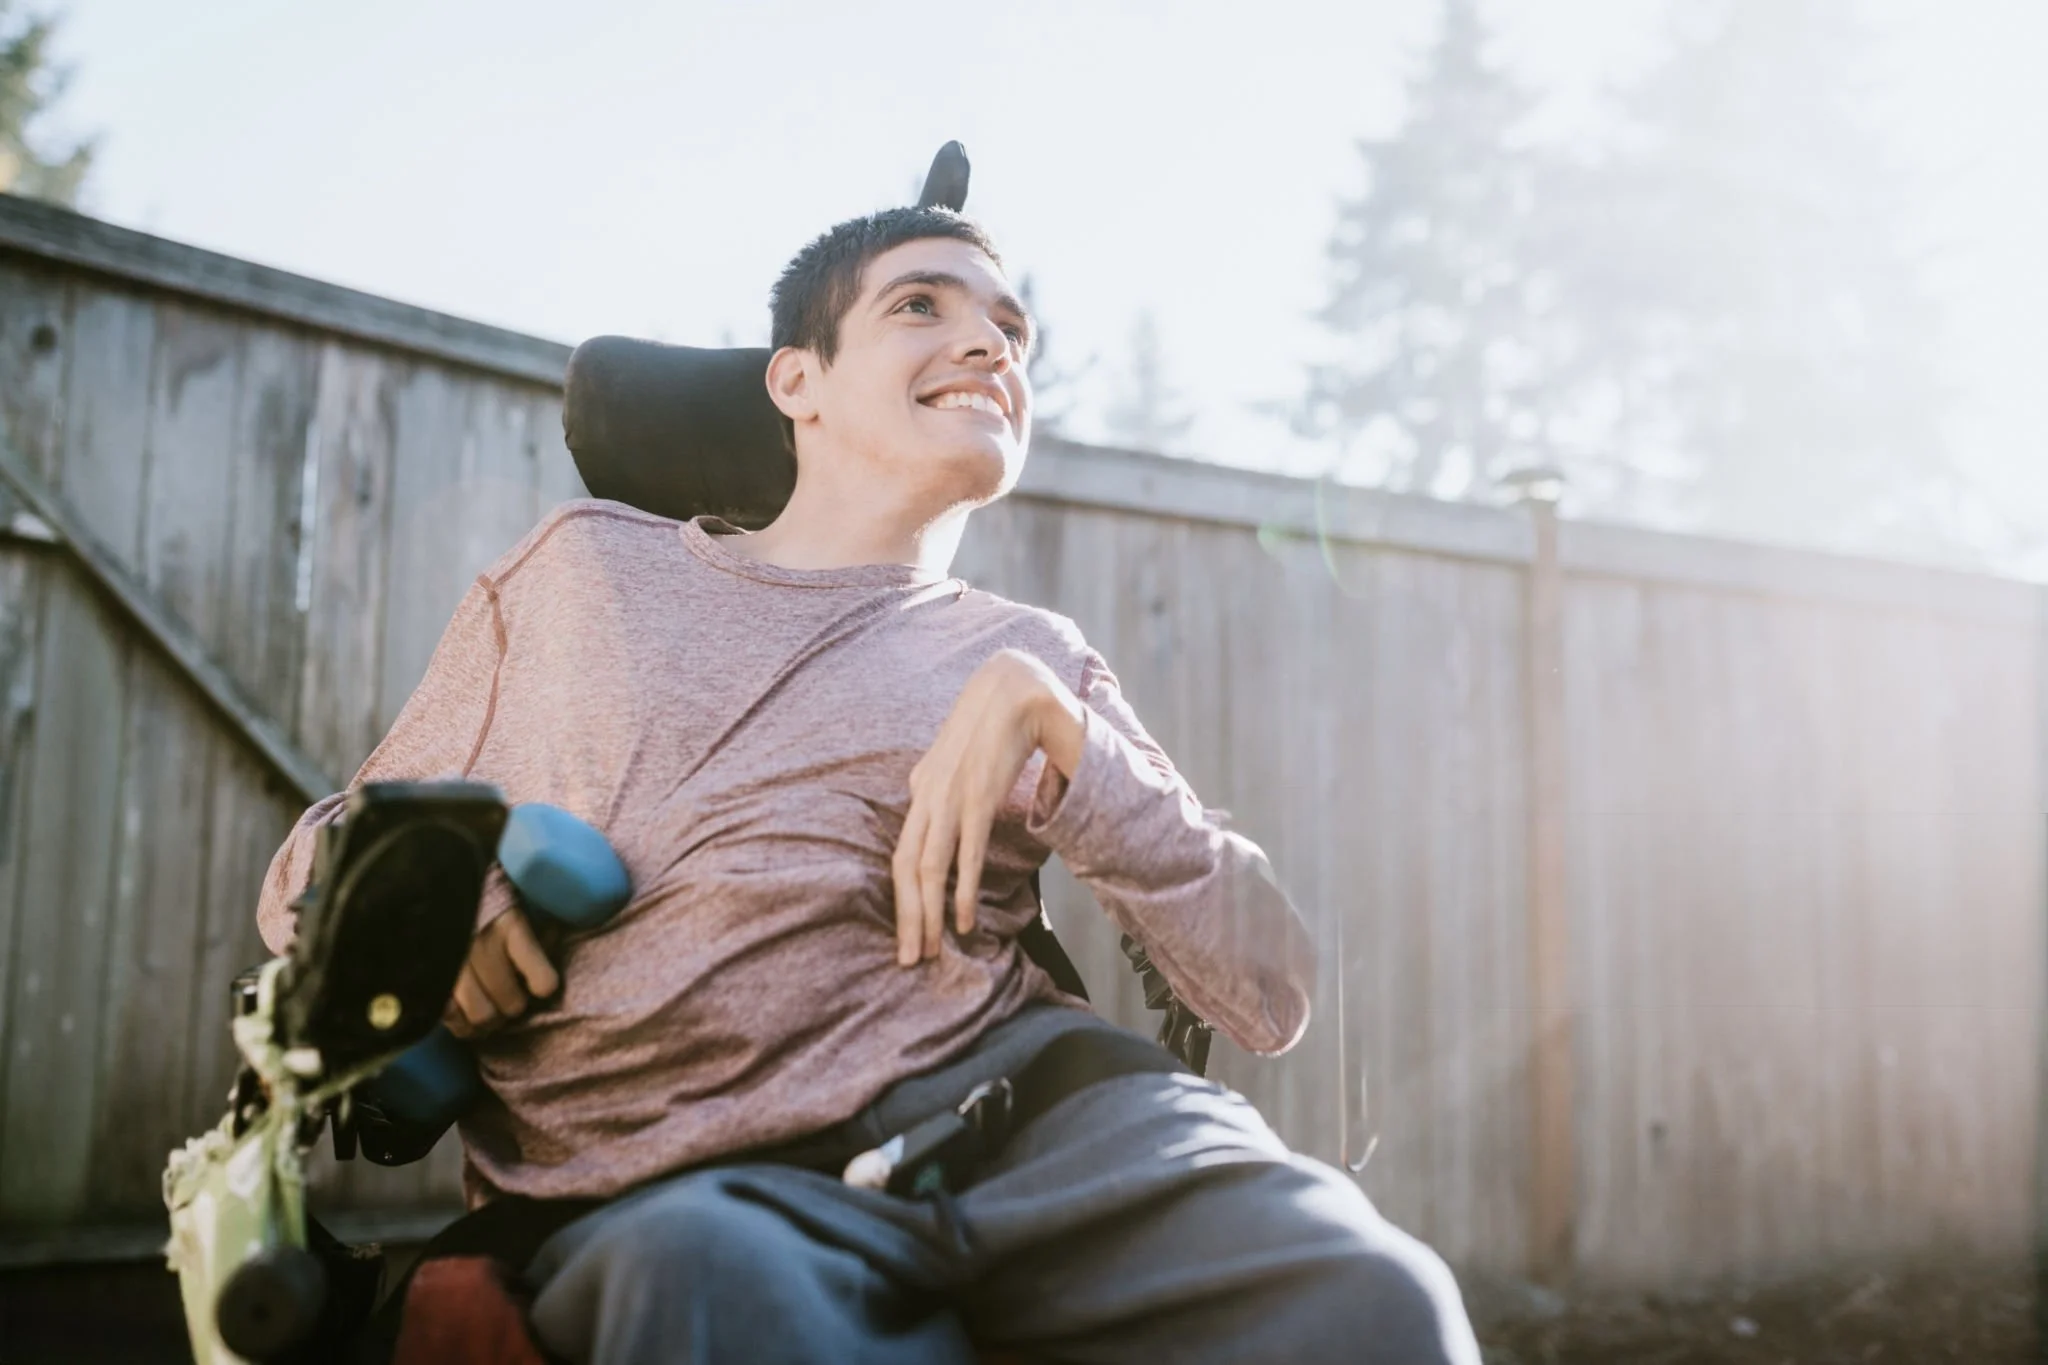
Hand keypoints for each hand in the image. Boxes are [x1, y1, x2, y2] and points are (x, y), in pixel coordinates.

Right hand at [443, 906, 561, 1039]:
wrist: (433, 880)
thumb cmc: (483, 894)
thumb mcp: (514, 903)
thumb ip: (532, 936)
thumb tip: (546, 966)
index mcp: (510, 926)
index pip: (542, 980)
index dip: (543, 984)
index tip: (540, 982)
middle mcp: (483, 948)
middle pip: (512, 1003)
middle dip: (514, 1004)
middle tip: (509, 997)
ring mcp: (453, 965)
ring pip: (482, 1016)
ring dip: (489, 1018)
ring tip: (488, 1009)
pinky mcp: (430, 976)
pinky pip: (450, 1016)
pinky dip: (461, 1022)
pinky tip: (464, 1015)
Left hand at [892, 650, 1085, 964]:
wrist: (1016, 686)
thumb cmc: (991, 723)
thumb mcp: (958, 761)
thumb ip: (945, 787)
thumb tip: (937, 810)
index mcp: (922, 789)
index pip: (900, 855)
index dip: (900, 900)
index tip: (907, 936)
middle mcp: (927, 796)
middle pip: (905, 869)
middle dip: (907, 919)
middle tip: (910, 960)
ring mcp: (950, 797)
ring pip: (928, 867)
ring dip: (929, 914)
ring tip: (932, 950)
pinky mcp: (978, 795)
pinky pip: (965, 852)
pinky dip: (963, 890)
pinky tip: (964, 919)